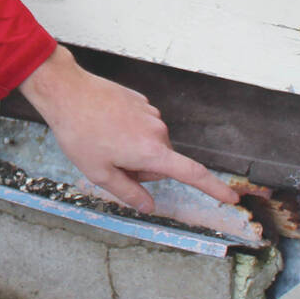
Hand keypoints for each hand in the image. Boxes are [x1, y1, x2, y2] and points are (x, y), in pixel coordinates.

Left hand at [16, 46, 242, 214]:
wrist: (67, 91)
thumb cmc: (80, 132)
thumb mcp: (99, 172)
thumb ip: (129, 193)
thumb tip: (149, 207)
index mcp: (152, 151)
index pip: (192, 174)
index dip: (214, 189)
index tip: (232, 198)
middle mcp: (158, 131)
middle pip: (161, 163)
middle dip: (141, 169)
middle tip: (110, 161)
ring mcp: (150, 113)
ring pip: (151, 145)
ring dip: (133, 150)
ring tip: (103, 140)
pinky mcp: (141, 102)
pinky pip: (141, 127)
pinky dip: (128, 132)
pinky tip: (105, 125)